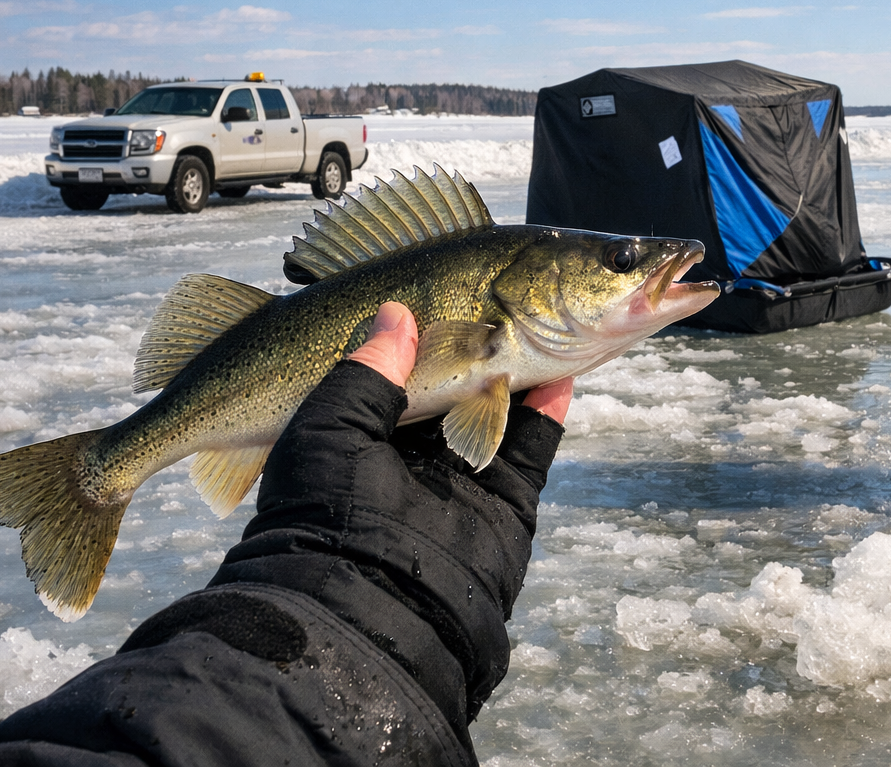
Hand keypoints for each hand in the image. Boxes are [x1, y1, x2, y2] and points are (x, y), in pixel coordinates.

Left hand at [220, 300, 569, 720]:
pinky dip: (550, 404)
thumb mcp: (325, 427)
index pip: (393, 361)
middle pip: (453, 374)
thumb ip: (364, 367)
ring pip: (499, 400)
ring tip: (551, 311)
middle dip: (482, 333)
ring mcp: (458, 473)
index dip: (423, 321)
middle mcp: (407, 448)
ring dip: (526, 357)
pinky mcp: (505, 498)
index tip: (443, 283)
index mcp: (352, 429)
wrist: (370, 607)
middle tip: (512, 289)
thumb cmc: (327, 516)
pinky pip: (533, 442)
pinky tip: (565, 367)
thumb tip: (397, 310)